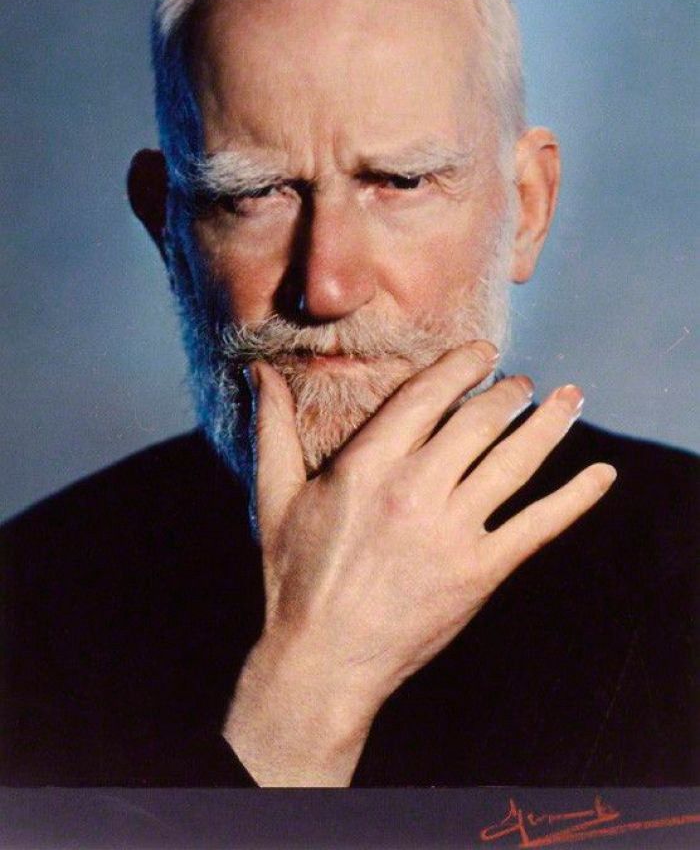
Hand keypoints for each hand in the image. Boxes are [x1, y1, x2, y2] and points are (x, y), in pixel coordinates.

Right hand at [222, 342, 615, 785]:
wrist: (323, 661)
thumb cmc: (294, 577)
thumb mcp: (276, 497)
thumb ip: (272, 429)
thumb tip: (261, 372)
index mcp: (368, 465)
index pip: (428, 394)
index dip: (462, 366)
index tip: (484, 352)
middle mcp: (416, 489)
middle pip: (480, 421)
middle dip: (509, 393)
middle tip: (525, 383)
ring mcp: (452, 532)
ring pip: (515, 462)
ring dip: (550, 425)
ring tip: (570, 400)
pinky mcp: (480, 572)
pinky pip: (538, 525)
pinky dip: (576, 498)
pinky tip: (602, 475)